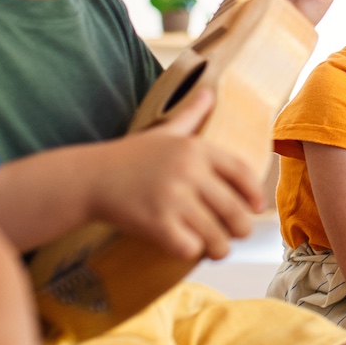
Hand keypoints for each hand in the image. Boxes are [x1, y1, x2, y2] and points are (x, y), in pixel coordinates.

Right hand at [91, 88, 264, 259]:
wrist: (89, 177)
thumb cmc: (131, 156)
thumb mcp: (166, 131)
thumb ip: (192, 114)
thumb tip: (210, 91)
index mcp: (197, 149)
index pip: (243, 173)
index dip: (254, 194)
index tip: (256, 208)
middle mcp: (189, 172)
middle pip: (235, 210)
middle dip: (241, 229)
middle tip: (236, 235)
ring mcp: (173, 198)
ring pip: (216, 235)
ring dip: (220, 248)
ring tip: (216, 249)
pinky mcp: (155, 223)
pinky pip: (190, 247)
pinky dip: (193, 252)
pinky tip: (187, 247)